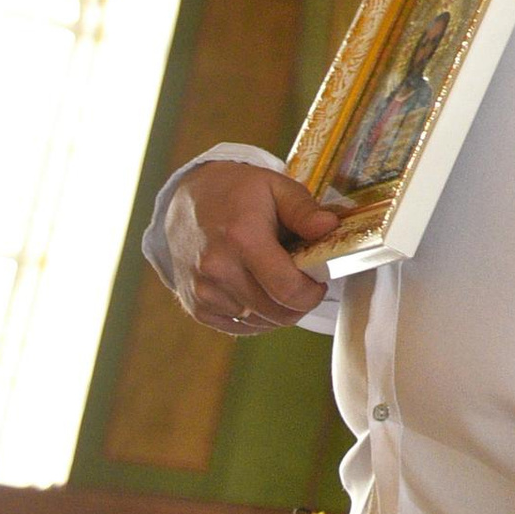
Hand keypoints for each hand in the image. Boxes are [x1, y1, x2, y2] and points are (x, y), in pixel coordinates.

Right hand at [161, 159, 333, 334]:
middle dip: (300, 302)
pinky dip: (256, 315)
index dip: (313, 293)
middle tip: (302, 279)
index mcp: (242, 239)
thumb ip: (305, 210)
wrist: (184, 201)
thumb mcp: (276, 187)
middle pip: (278, 313)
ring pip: (261, 323)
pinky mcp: (196, 306)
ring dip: (278, 308)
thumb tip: (330, 228)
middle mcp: (218, 269)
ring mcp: (203, 291)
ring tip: (275, 277)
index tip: (319, 280)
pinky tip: (257, 289)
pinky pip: (240, 326)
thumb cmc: (237, 193)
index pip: (289, 290)